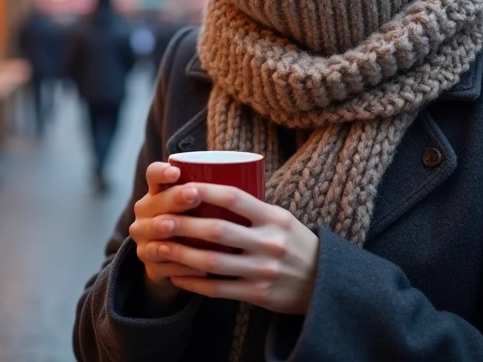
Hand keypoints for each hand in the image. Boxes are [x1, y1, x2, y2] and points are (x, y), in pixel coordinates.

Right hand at [129, 163, 207, 303]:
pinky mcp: (152, 267)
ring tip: (194, 236)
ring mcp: (144, 241)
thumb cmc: (196, 224)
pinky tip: (201, 272)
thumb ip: (215, 193)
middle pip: (155, 204)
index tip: (177, 171)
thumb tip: (252, 175)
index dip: (162, 172)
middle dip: (174, 199)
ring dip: (175, 235)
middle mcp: (146, 214)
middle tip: (194, 195)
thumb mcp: (200, 206)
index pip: (153, 175)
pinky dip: (184, 268)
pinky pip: (165, 267)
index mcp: (157, 192)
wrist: (174, 263)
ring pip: (155, 236)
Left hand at [159, 184, 318, 314]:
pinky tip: (176, 276)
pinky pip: (219, 289)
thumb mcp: (282, 219)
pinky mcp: (258, 294)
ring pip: (213, 262)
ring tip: (159, 248)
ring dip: (182, 255)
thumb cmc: (294, 244)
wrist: (323, 284)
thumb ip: (254, 208)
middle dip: (183, 225)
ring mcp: (264, 270)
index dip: (204, 191)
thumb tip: (212, 187)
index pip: (234, 198)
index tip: (179, 187)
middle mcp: (270, 242)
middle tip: (158, 220)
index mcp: (275, 218)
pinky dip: (194, 283)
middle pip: (217, 231)